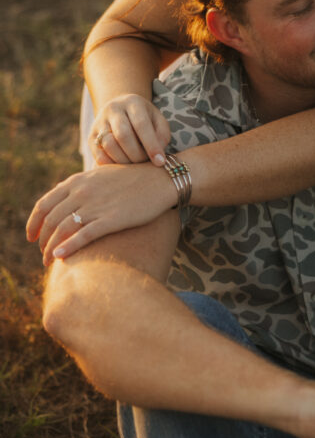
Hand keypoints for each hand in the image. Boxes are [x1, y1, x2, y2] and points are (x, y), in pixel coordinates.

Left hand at [26, 163, 178, 264]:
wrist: (160, 179)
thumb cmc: (133, 178)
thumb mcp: (101, 175)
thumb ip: (82, 186)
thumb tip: (68, 200)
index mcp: (78, 181)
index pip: (44, 204)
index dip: (33, 222)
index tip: (31, 236)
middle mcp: (82, 191)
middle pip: (51, 220)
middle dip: (42, 240)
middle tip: (42, 253)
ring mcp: (96, 205)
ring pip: (63, 229)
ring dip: (51, 248)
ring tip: (48, 262)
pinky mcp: (112, 219)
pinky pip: (83, 235)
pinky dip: (68, 247)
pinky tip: (60, 257)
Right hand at [89, 95, 170, 165]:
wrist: (121, 110)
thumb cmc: (145, 119)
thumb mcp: (158, 120)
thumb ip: (162, 135)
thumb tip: (157, 155)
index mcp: (133, 102)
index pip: (141, 124)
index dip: (151, 145)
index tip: (160, 162)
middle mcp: (113, 109)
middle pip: (123, 135)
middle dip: (137, 154)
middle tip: (145, 163)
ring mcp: (99, 122)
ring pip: (109, 145)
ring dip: (124, 160)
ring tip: (135, 164)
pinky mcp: (90, 137)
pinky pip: (99, 155)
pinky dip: (112, 165)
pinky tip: (122, 166)